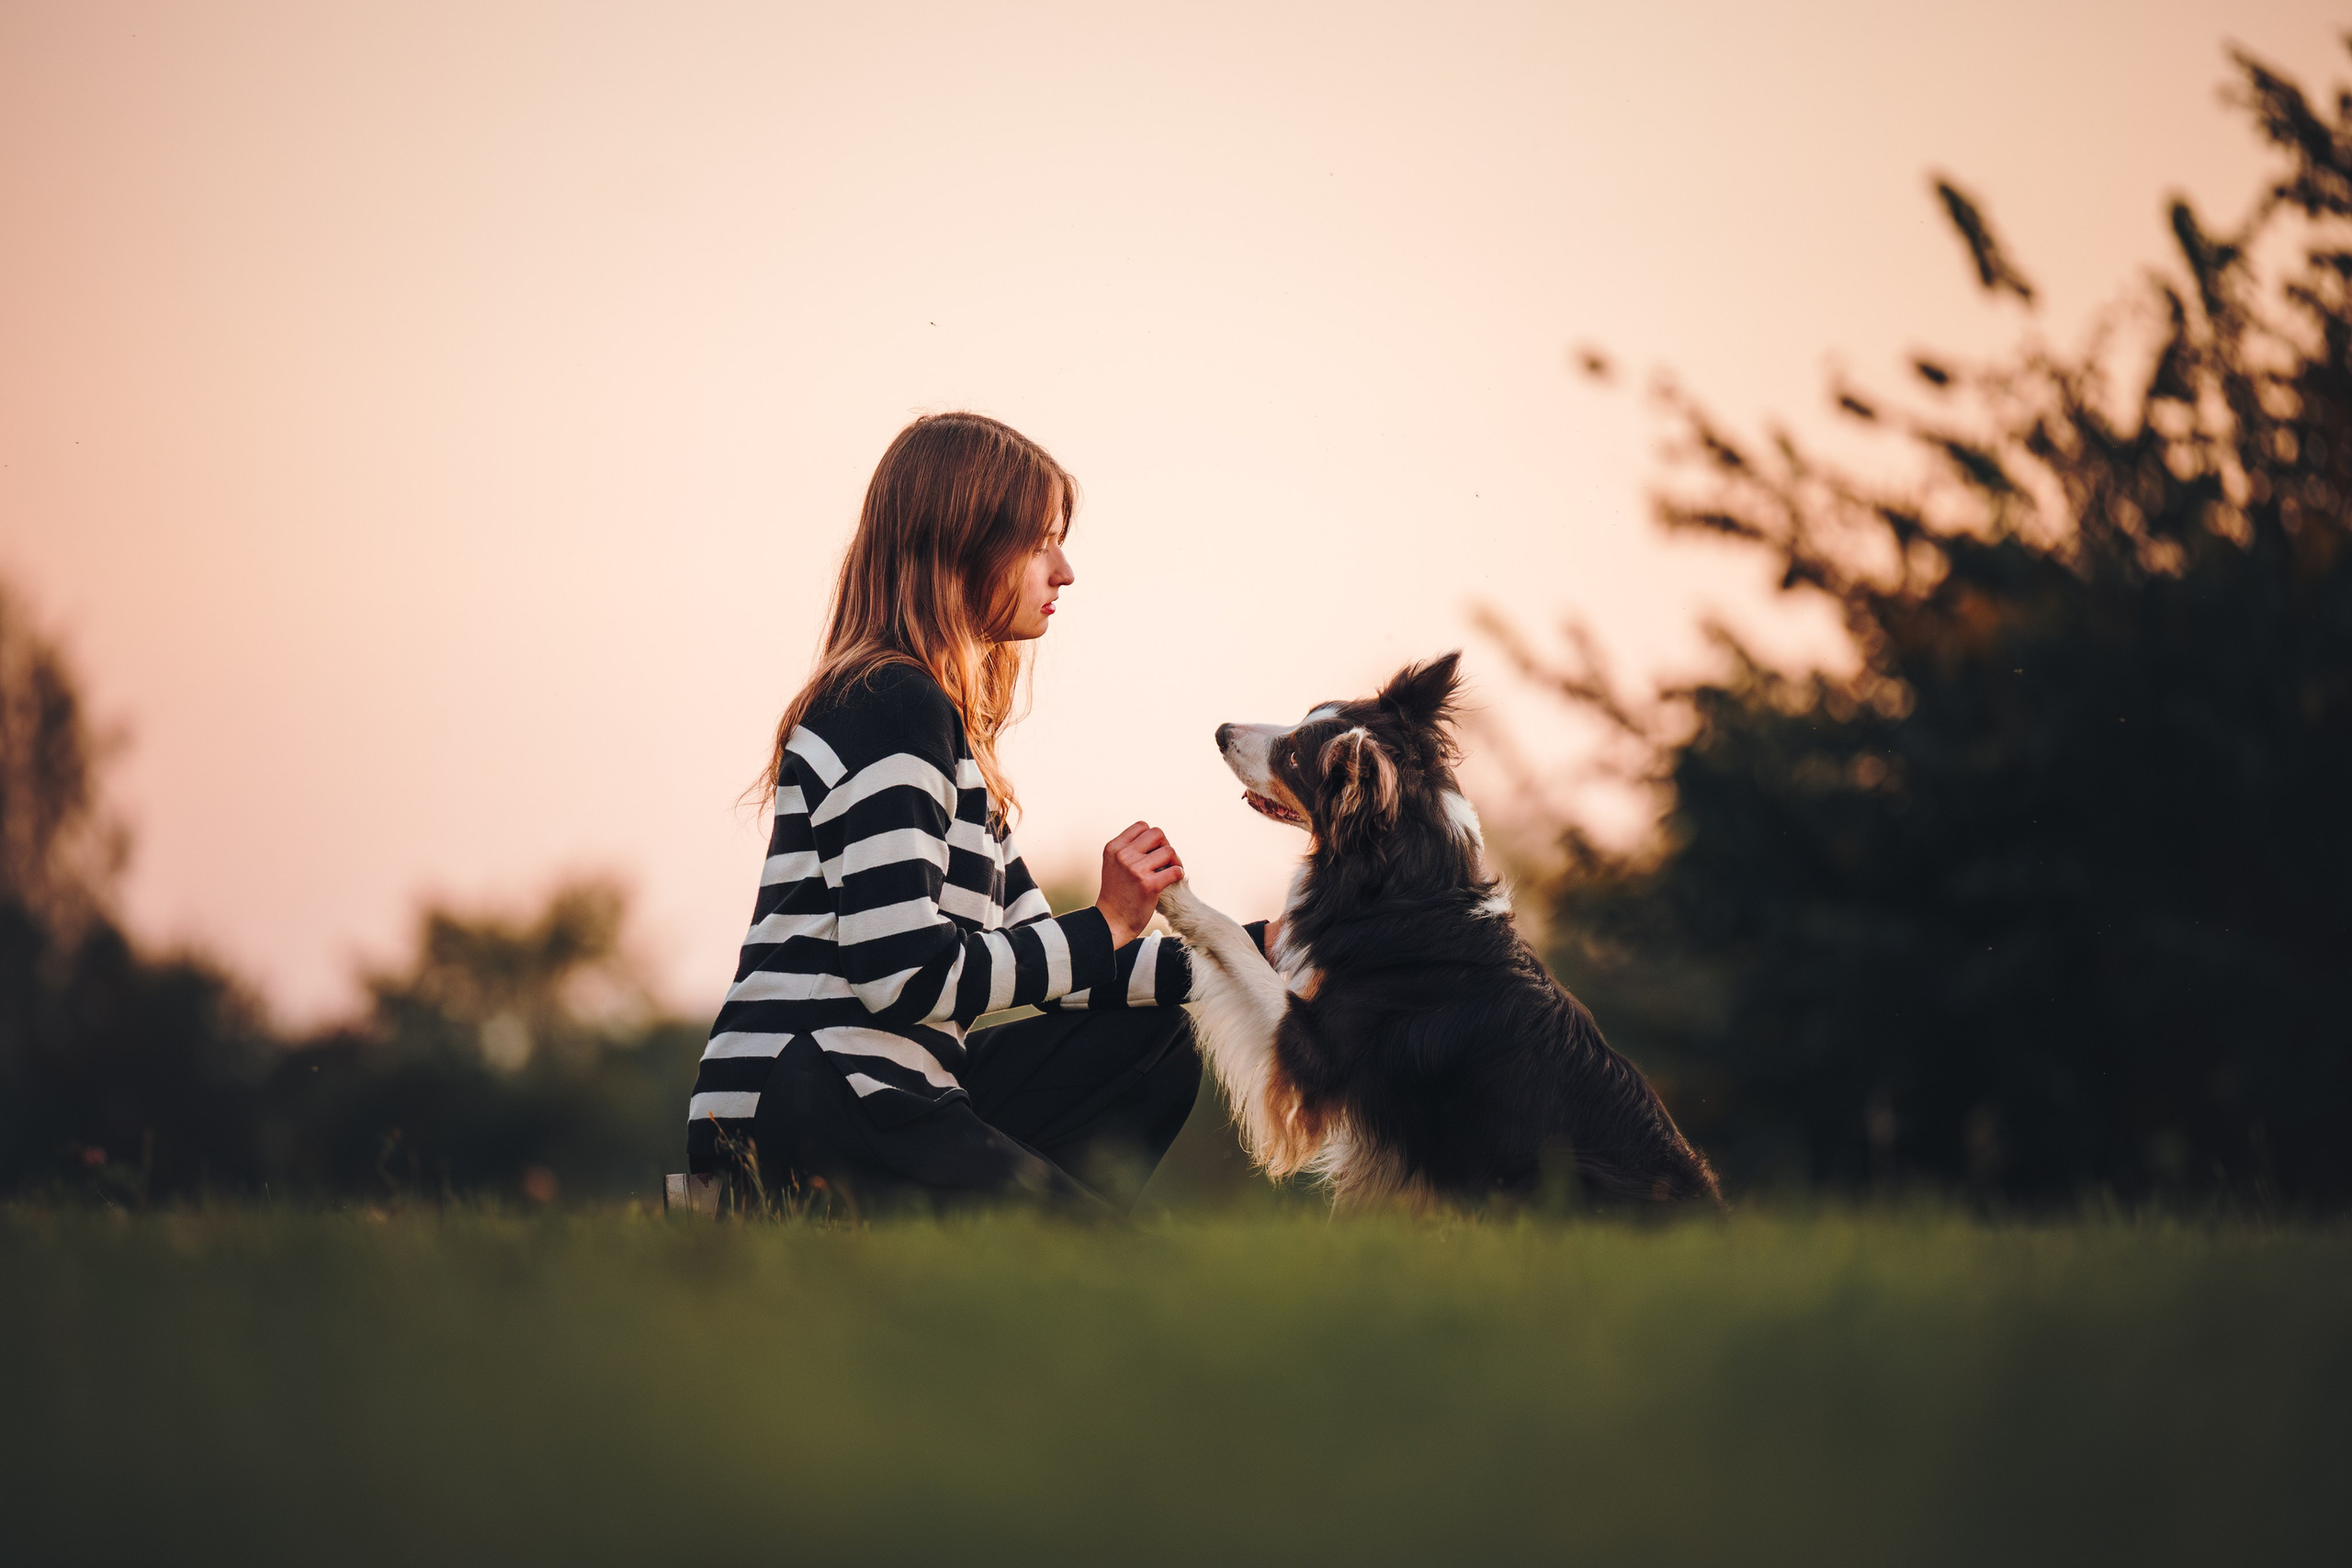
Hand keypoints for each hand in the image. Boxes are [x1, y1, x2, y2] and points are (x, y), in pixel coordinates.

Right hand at [1096, 821, 1183, 946]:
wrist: (1111, 922)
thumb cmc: (1116, 894)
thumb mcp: (1114, 864)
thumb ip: (1129, 849)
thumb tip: (1157, 837)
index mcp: (1114, 848)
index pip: (1142, 826)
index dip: (1152, 838)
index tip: (1153, 852)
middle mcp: (1123, 856)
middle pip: (1157, 833)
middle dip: (1165, 845)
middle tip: (1165, 861)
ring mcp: (1135, 870)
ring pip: (1169, 850)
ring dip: (1175, 861)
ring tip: (1171, 871)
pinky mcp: (1149, 885)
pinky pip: (1175, 870)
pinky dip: (1179, 874)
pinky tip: (1174, 880)